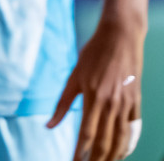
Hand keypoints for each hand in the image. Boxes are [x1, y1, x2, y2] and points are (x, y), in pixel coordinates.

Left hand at [49, 16, 145, 160]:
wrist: (120, 37)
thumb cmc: (93, 54)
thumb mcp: (74, 76)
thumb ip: (62, 103)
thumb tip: (49, 125)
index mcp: (93, 97)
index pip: (86, 133)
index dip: (80, 151)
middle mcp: (111, 104)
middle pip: (104, 141)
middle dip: (97, 158)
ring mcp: (126, 104)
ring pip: (121, 138)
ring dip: (113, 155)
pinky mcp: (136, 101)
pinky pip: (133, 128)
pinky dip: (128, 143)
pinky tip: (121, 151)